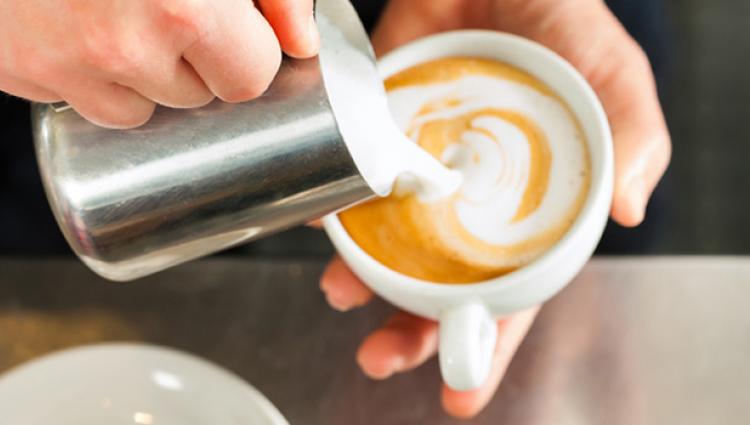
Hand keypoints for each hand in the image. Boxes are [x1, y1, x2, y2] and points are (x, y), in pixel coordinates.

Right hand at [0, 0, 319, 127]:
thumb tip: (301, 44)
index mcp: (186, 6)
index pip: (250, 78)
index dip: (246, 50)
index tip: (230, 25)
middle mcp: (124, 43)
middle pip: (199, 97)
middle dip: (196, 61)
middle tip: (168, 6)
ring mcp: (66, 63)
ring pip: (142, 109)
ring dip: (144, 75)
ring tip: (123, 13)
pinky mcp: (21, 69)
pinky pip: (84, 103)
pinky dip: (92, 77)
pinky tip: (85, 28)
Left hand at [320, 0, 670, 418]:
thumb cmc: (564, 19)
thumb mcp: (612, 76)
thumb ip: (631, 137)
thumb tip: (627, 210)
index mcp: (528, 207)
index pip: (509, 292)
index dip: (487, 343)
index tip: (462, 391)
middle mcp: (469, 199)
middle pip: (439, 283)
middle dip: (410, 328)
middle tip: (381, 357)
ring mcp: (422, 169)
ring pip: (388, 242)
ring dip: (362, 276)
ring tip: (341, 293)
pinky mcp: (381, 130)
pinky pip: (354, 179)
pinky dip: (336, 207)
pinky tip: (324, 224)